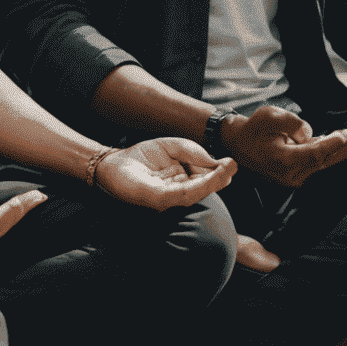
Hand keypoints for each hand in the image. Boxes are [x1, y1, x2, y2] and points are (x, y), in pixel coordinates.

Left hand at [96, 137, 237, 209]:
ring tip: (225, 171)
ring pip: (196, 192)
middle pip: (204, 187)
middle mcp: (178, 191)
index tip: (232, 163)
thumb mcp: (171, 146)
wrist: (113, 164)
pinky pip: (181, 194)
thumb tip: (212, 159)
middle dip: (220, 178)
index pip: (206, 178)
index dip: (220, 172)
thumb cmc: (141, 157)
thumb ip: (191, 150)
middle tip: (233, 166)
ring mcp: (169, 198)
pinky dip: (195, 187)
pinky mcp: (158, 199)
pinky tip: (205, 177)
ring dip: (212, 182)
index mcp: (183, 180)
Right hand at [219, 105, 346, 188]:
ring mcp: (293, 176)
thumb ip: (293, 123)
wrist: (238, 143)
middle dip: (345, 149)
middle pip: (324, 161)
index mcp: (283, 161)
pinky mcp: (294, 173)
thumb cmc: (254, 128)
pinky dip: (329, 152)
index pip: (316, 153)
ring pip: (322, 163)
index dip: (333, 143)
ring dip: (341, 151)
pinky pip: (316, 163)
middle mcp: (290, 174)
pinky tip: (342, 143)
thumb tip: (310, 134)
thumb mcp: (270, 116)